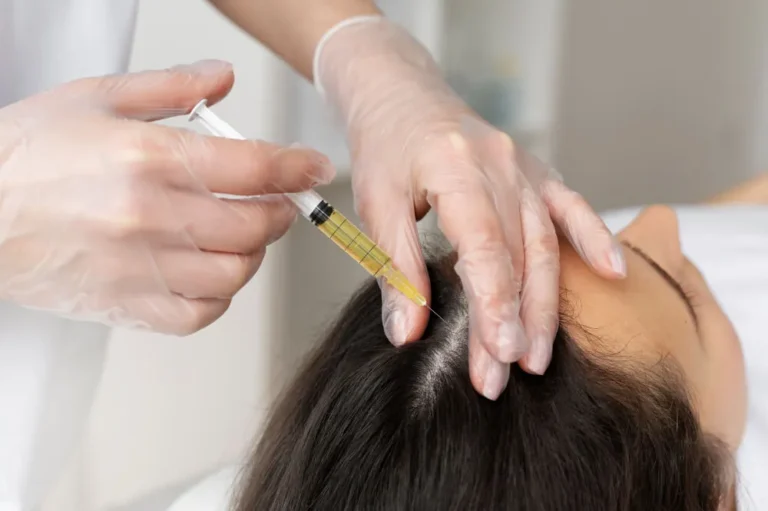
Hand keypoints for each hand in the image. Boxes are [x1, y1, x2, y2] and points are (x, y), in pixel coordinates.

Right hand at [0, 60, 333, 333]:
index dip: (296, 167)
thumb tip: (223, 78)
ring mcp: (139, 268)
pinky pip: (199, 314)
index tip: (313, 168)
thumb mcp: (95, 99)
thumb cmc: (25, 156)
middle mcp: (149, 216)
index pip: (254, 167)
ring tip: (243, 236)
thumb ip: (170, 88)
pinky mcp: (126, 306)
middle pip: (255, 225)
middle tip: (276, 202)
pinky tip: (210, 272)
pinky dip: (219, 295)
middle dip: (280, 212)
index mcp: (148, 158)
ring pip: (235, 273)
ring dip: (253, 254)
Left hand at [314, 18, 624, 398]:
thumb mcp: (375, 204)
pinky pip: (572, 206)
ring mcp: (525, 166)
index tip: (497, 355)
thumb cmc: (385, 146)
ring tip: (538, 355)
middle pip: (518, 254)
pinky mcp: (536, 171)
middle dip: (516, 319)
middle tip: (506, 372)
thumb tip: (407, 333)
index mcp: (456, 168)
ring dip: (546, 303)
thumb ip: (396, 268)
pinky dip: (594, 240)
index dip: (493, 304)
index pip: (484, 246)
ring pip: (546, 243)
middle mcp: (500, 165)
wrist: (402, 95)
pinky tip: (613, 274)